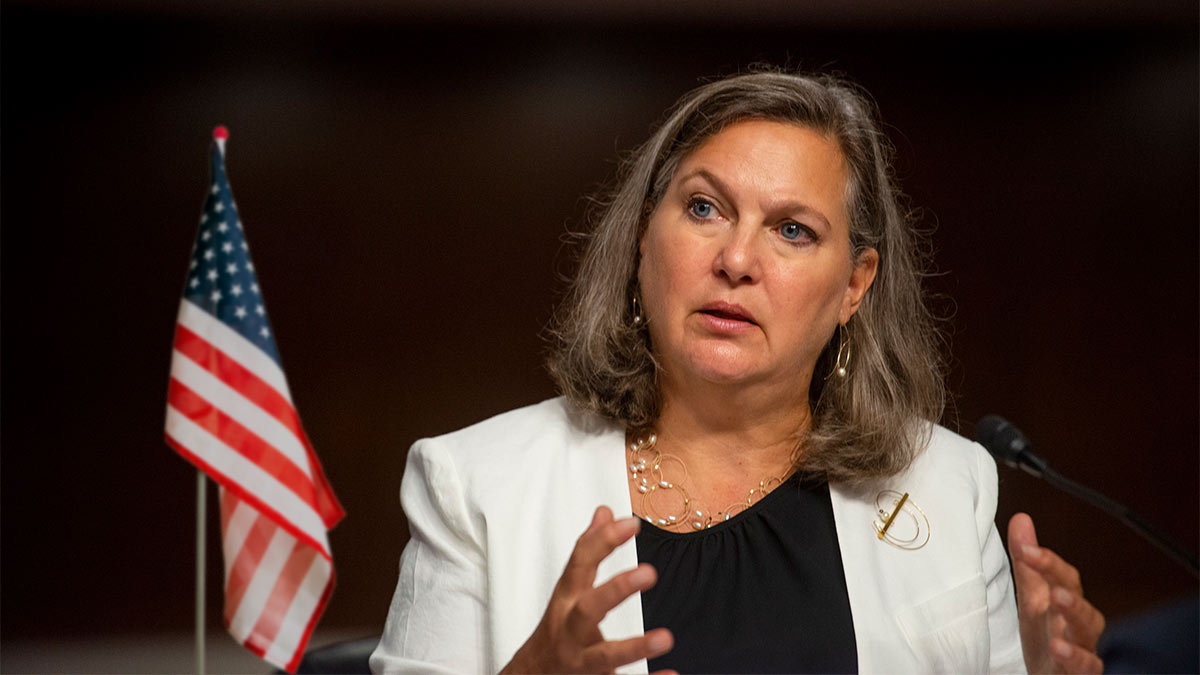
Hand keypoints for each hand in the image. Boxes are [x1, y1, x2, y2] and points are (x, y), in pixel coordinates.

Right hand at [501, 506, 674, 673]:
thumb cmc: (555, 631)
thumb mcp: (568, 590)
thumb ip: (588, 553)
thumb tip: (604, 512)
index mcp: (566, 602)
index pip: (580, 565)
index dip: (603, 542)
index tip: (631, 523)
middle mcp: (570, 631)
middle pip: (588, 610)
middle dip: (616, 591)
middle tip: (649, 572)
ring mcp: (581, 662)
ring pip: (605, 657)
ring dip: (635, 647)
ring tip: (665, 638)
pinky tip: (671, 674)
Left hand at [1008, 513, 1104, 673]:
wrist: (1049, 673)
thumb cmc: (1044, 635)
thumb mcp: (1031, 597)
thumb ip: (1028, 563)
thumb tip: (1021, 519)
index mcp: (1066, 601)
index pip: (1064, 577)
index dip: (1047, 562)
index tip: (1025, 548)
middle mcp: (1079, 623)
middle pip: (1081, 603)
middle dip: (1069, 592)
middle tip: (1054, 585)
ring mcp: (1083, 647)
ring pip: (1088, 631)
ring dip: (1075, 616)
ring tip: (1058, 603)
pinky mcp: (1081, 672)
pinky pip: (1086, 665)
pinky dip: (1074, 656)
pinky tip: (1058, 647)